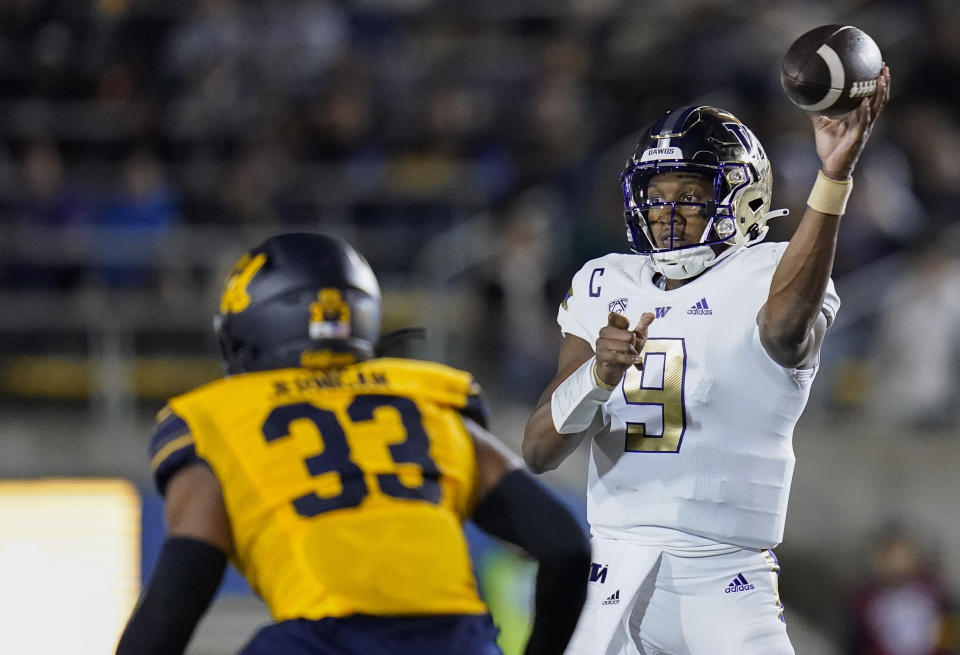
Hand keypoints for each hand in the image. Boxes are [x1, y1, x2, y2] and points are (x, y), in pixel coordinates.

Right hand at [595, 312, 654, 386]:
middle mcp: (604, 333)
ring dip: (632, 353)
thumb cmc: (624, 352)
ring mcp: (601, 344)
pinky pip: (617, 356)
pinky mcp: (601, 356)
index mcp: (612, 325)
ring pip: (624, 346)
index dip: (623, 321)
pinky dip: (629, 359)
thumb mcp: (637, 337)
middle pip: (628, 335)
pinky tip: (635, 360)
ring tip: (631, 355)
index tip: (627, 325)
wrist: (614, 371)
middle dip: (634, 344)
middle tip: (631, 347)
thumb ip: (643, 324)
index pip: (614, 317)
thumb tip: (651, 314)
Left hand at [812, 64, 890, 179]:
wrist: (830, 167)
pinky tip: (864, 101)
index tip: (877, 67)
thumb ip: (816, 112)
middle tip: (883, 66)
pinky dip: (864, 111)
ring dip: (879, 93)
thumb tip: (806, 99)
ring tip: (880, 78)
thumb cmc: (829, 148)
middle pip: (879, 98)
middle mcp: (865, 121)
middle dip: (883, 82)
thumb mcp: (821, 125)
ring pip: (876, 108)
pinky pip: (863, 122)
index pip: (872, 96)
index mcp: (858, 117)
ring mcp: (864, 129)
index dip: (876, 83)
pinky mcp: (858, 138)